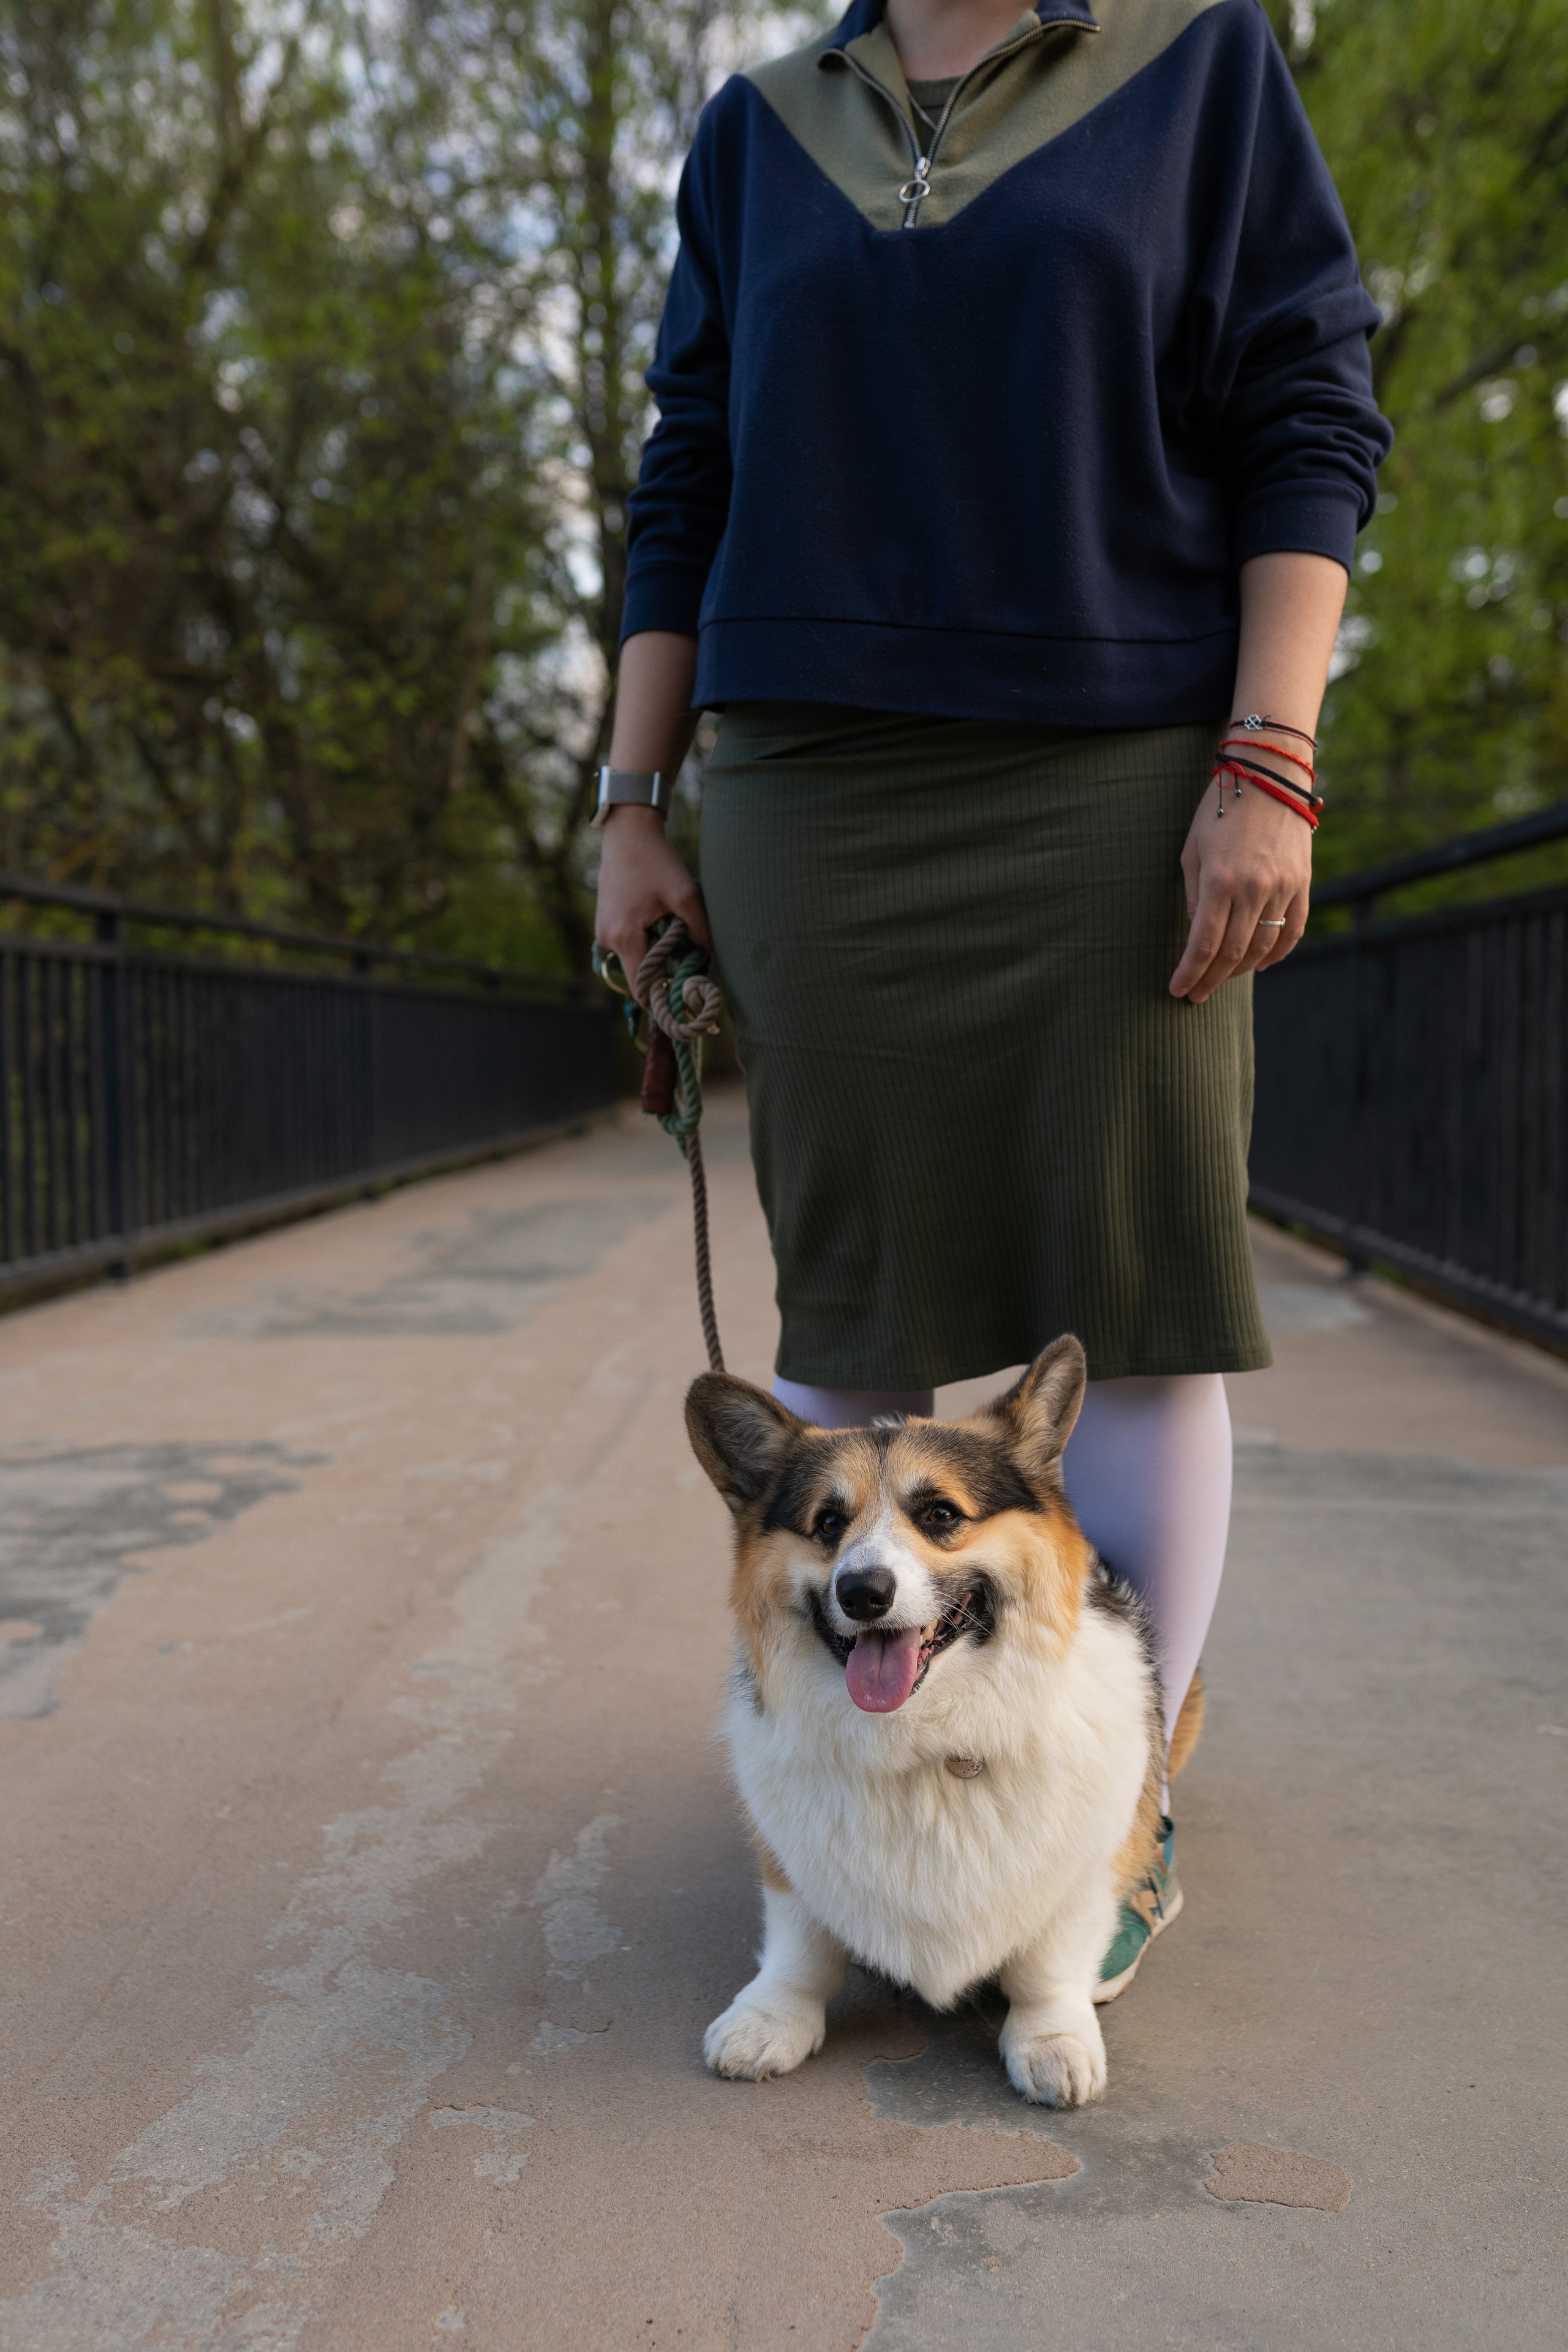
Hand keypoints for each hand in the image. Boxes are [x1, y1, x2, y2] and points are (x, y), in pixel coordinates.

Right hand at [593, 806, 710, 996]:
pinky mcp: (605, 923)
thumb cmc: (654, 860)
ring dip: (656, 954)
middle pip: (639, 976)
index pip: (642, 988)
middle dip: (664, 973)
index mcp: (623, 937)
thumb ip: (699, 928)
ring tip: (674, 930)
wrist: (627, 832)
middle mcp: (607, 939)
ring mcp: (603, 931)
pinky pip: (628, 945)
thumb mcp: (684, 893)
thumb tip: (709, 954)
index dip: (664, 996)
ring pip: (634, 960)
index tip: (687, 991)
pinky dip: (646, 942)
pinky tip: (660, 922)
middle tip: (688, 955)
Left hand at [1169, 778, 1310, 1003]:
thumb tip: (1197, 937)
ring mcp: (1284, 887)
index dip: (1189, 973)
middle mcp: (1254, 889)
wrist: (1269, 776)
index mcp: (1219, 881)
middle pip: (1232, 953)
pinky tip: (1261, 965)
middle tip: (1196, 995)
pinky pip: (1293, 930)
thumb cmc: (1220, 811)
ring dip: (1240, 971)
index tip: (1177, 990)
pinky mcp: (1303, 883)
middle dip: (1211, 980)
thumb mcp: (1193, 851)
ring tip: (1222, 979)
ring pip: (1262, 947)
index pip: (1202, 944)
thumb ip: (1194, 897)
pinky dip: (1277, 953)